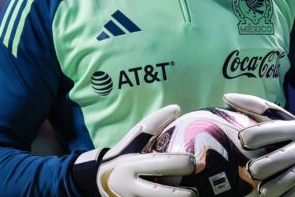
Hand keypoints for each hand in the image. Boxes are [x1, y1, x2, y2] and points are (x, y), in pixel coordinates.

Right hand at [72, 105, 196, 196]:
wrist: (98, 181)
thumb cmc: (123, 157)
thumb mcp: (132, 141)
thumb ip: (153, 125)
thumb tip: (177, 108)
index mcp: (130, 166)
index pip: (157, 164)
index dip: (178, 163)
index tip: (193, 161)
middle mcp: (131, 187)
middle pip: (161, 194)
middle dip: (182, 194)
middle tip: (196, 190)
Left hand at [224, 93, 294, 196]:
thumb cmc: (283, 126)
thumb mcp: (272, 113)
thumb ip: (251, 104)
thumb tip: (226, 97)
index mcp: (294, 128)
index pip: (266, 132)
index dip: (249, 137)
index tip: (242, 140)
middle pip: (274, 161)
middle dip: (258, 167)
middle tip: (250, 168)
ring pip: (284, 182)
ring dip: (268, 187)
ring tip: (259, 187)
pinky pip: (293, 195)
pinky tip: (269, 196)